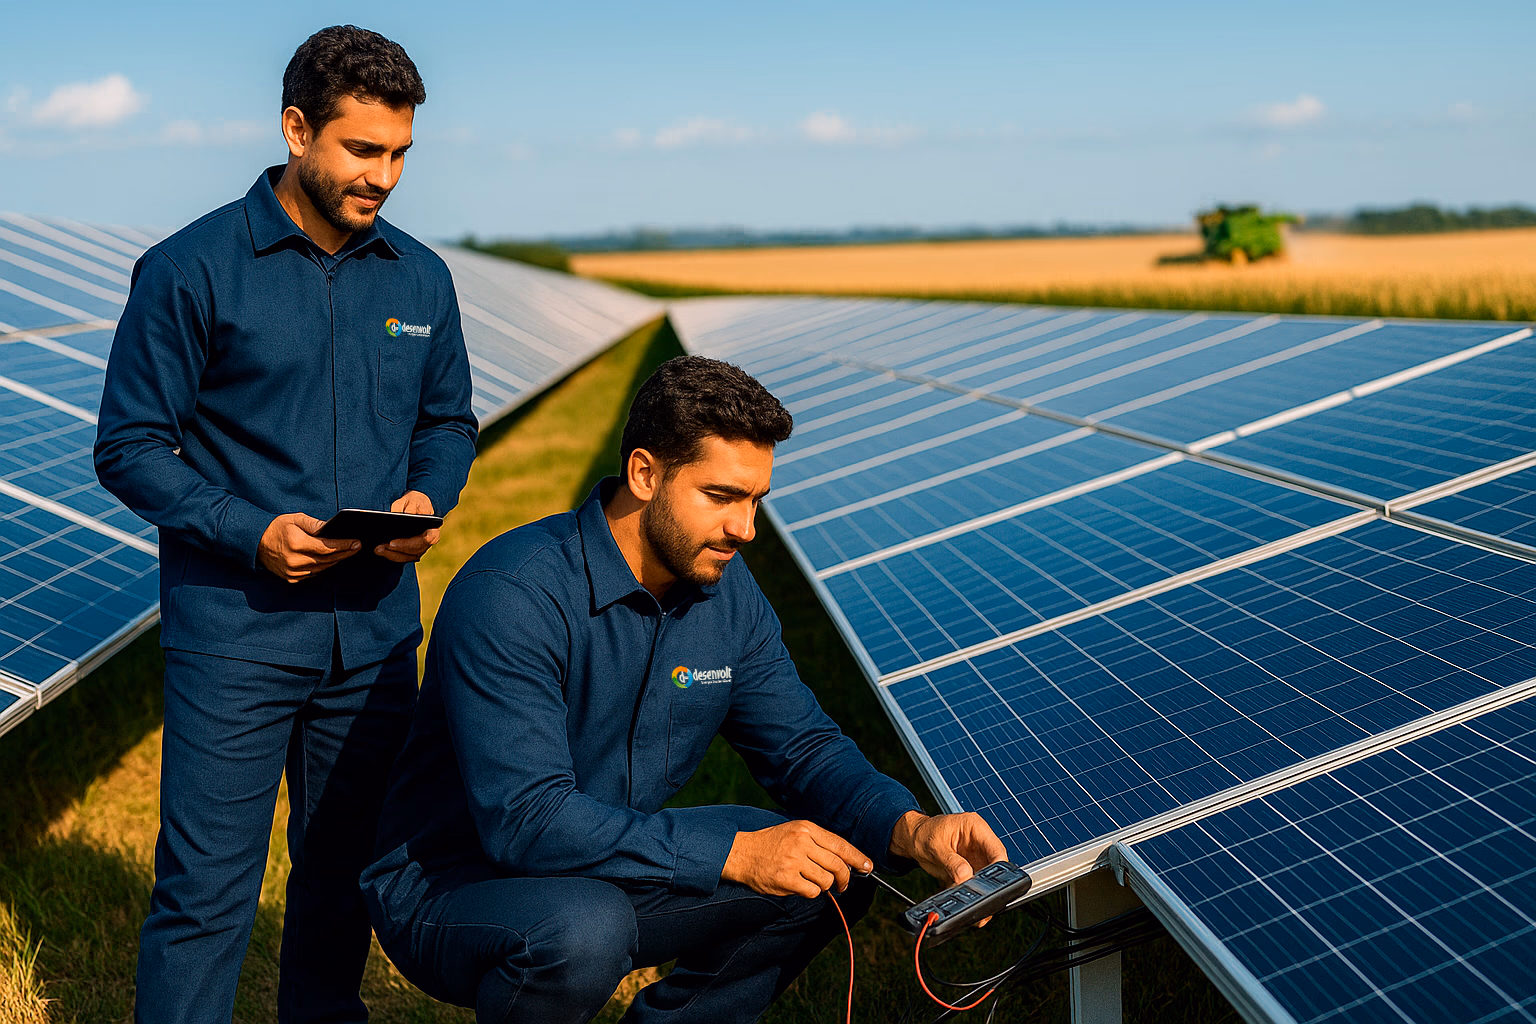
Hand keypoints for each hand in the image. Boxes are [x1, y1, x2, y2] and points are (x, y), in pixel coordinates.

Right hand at [258, 513, 359, 581]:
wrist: (255, 542)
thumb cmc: (277, 527)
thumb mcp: (295, 519)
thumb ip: (315, 524)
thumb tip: (332, 528)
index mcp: (296, 544)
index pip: (326, 548)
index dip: (344, 546)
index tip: (356, 542)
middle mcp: (295, 560)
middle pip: (327, 559)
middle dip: (344, 553)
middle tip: (357, 547)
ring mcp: (292, 572)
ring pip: (322, 568)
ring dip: (336, 560)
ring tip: (348, 552)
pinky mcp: (291, 578)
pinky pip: (313, 573)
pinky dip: (323, 566)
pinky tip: (332, 559)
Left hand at [375, 491, 440, 562]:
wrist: (417, 504)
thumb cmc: (415, 502)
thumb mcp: (411, 500)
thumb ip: (407, 507)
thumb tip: (399, 514)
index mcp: (433, 530)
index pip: (423, 541)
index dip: (407, 544)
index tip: (392, 543)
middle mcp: (429, 542)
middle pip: (413, 552)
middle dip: (395, 552)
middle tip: (379, 548)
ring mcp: (421, 547)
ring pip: (407, 557)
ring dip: (392, 555)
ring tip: (377, 549)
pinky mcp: (412, 550)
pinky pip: (403, 556)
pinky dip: (392, 555)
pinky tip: (380, 550)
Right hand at [722, 820, 872, 899]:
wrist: (741, 853)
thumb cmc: (771, 843)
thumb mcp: (794, 831)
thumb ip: (818, 842)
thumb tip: (845, 860)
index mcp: (806, 828)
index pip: (840, 844)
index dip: (857, 857)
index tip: (867, 867)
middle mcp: (802, 842)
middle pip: (837, 865)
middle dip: (845, 878)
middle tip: (843, 885)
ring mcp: (794, 860)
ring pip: (826, 880)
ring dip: (825, 886)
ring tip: (814, 883)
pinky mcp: (786, 879)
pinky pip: (812, 891)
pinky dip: (811, 892)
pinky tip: (801, 886)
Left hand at [890, 811, 1008, 924]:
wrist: (912, 840)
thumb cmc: (923, 834)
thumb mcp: (935, 847)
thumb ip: (951, 862)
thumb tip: (966, 877)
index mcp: (975, 827)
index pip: (996, 848)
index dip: (998, 866)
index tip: (994, 882)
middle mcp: (980, 842)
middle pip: (994, 866)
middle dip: (989, 882)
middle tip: (982, 895)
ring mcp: (976, 857)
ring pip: (986, 878)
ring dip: (980, 889)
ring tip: (970, 898)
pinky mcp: (969, 869)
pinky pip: (974, 883)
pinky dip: (969, 891)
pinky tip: (962, 897)